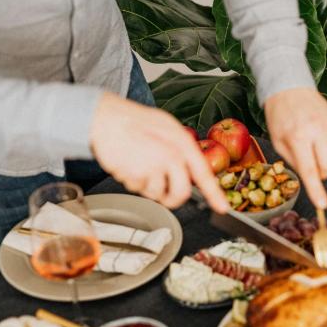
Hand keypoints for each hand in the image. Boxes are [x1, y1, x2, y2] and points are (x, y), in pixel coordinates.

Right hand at [89, 92, 228, 211]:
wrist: (104, 118)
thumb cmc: (134, 121)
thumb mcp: (166, 127)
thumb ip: (180, 148)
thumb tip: (189, 170)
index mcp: (182, 142)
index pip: (203, 173)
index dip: (214, 193)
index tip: (222, 208)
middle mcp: (172, 155)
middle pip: (181, 193)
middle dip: (172, 199)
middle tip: (164, 194)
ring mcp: (155, 166)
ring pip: (157, 193)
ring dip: (147, 186)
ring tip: (138, 165)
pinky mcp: (137, 174)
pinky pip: (138, 189)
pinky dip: (132, 181)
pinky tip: (127, 164)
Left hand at [264, 88, 326, 208]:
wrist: (289, 86)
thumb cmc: (280, 114)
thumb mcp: (278, 141)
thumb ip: (294, 161)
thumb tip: (309, 179)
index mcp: (298, 136)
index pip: (310, 169)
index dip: (316, 189)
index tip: (323, 204)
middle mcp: (316, 130)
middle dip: (321, 173)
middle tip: (309, 164)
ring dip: (323, 158)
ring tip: (309, 143)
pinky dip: (325, 144)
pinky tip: (314, 132)